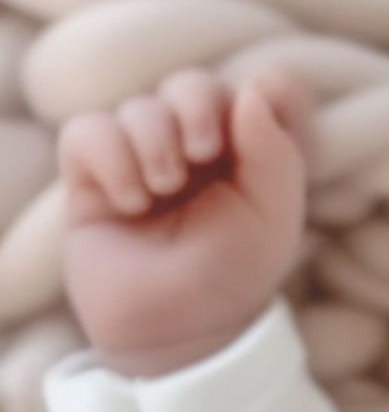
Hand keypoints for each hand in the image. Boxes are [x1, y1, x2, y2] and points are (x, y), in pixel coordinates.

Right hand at [59, 67, 313, 377]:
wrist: (177, 326)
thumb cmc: (233, 274)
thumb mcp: (275, 216)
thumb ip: (276, 151)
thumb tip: (252, 87)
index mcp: (251, 152)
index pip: (262, 89)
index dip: (267, 88)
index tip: (263, 108)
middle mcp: (198, 148)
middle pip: (192, 84)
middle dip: (196, 106)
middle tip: (203, 154)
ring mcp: (143, 158)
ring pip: (138, 106)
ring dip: (153, 142)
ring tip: (163, 191)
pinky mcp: (92, 175)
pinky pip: (89, 131)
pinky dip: (110, 158)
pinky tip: (130, 201)